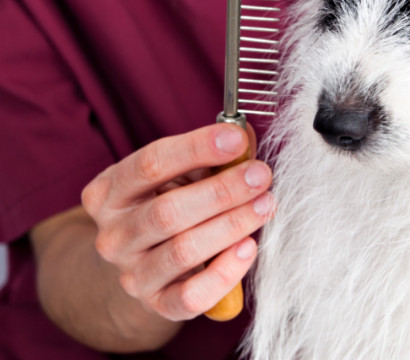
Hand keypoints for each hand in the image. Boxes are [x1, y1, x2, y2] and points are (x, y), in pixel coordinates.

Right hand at [81, 124, 274, 321]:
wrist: (145, 261)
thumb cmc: (171, 201)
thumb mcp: (181, 172)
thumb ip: (211, 155)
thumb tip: (244, 139)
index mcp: (110, 191)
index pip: (150, 163)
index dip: (196, 148)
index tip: (236, 138)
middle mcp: (113, 235)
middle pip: (167, 211)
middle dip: (222, 190)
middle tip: (260, 175)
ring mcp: (131, 274)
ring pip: (183, 251)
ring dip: (232, 224)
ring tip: (264, 204)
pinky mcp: (157, 304)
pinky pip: (191, 296)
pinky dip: (225, 273)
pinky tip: (248, 247)